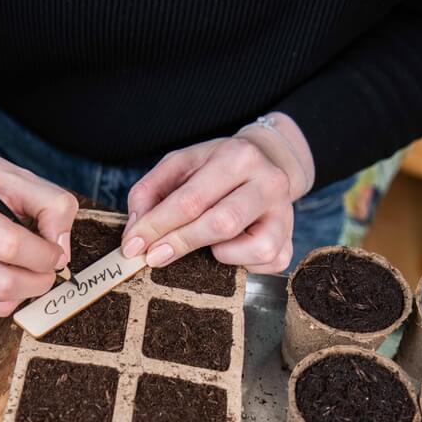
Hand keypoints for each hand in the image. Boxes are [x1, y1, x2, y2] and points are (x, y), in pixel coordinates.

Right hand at [0, 116, 77, 314]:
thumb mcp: (20, 176)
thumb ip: (53, 205)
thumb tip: (60, 249)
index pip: (7, 244)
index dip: (42, 255)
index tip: (56, 251)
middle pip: (0, 282)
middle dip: (38, 281)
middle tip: (50, 267)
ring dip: (25, 291)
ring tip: (33, 269)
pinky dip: (9, 295)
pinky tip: (11, 271)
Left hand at [121, 112, 313, 273]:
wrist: (267, 163)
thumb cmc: (215, 169)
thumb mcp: (180, 165)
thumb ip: (150, 192)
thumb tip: (135, 233)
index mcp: (238, 156)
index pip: (190, 199)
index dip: (157, 226)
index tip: (132, 247)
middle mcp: (268, 182)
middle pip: (220, 223)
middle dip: (180, 243)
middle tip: (153, 257)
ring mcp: (285, 213)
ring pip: (253, 249)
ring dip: (220, 255)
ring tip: (208, 245)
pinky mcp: (289, 242)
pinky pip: (266, 265)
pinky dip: (242, 265)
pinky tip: (232, 251)